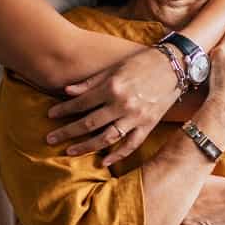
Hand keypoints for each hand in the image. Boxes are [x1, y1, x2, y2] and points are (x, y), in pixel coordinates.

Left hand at [46, 46, 181, 166]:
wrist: (175, 66)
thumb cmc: (142, 63)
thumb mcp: (114, 68)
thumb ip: (90, 82)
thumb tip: (67, 92)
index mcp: (112, 87)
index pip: (81, 103)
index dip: (63, 110)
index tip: (50, 116)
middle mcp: (122, 104)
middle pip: (89, 123)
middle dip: (67, 132)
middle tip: (50, 139)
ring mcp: (136, 117)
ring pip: (106, 138)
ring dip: (86, 146)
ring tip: (69, 152)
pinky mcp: (149, 125)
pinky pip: (130, 144)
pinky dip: (117, 155)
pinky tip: (103, 162)